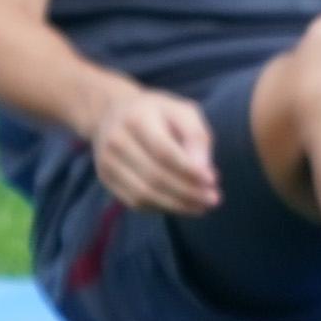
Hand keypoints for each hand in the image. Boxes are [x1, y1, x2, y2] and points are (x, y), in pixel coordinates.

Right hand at [87, 85, 218, 214]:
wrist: (113, 112)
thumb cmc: (159, 113)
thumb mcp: (183, 112)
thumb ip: (196, 137)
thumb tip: (205, 172)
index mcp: (136, 119)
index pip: (164, 152)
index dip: (189, 170)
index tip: (213, 180)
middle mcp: (116, 141)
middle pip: (154, 176)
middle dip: (188, 192)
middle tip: (213, 199)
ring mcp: (107, 161)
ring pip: (144, 194)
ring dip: (177, 205)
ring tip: (202, 206)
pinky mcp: (106, 178)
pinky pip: (135, 202)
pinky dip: (162, 208)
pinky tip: (183, 206)